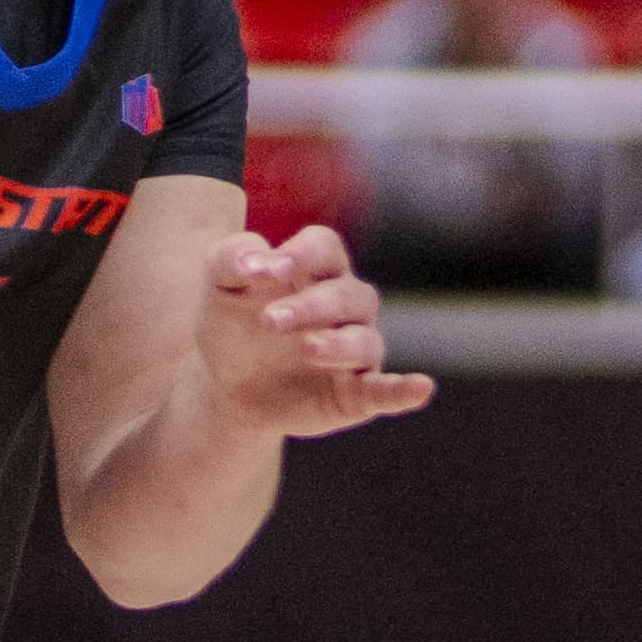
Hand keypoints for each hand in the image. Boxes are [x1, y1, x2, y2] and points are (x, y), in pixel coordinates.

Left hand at [194, 221, 431, 441]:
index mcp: (315, 269)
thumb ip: (232, 258)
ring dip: (339, 344)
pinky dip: (405, 390)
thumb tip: (260, 260)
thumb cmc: (231, 322)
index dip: (305, 254)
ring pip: (365, 341)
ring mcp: (354, 351)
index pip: (325, 247)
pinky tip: (422, 387)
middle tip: (269, 321)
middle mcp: (345, 306)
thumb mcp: (219, 284)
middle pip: (348, 295)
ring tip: (307, 349)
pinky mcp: (356, 394)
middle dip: (312, 306)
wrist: (225, 384)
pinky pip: (387, 390)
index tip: (272, 269)